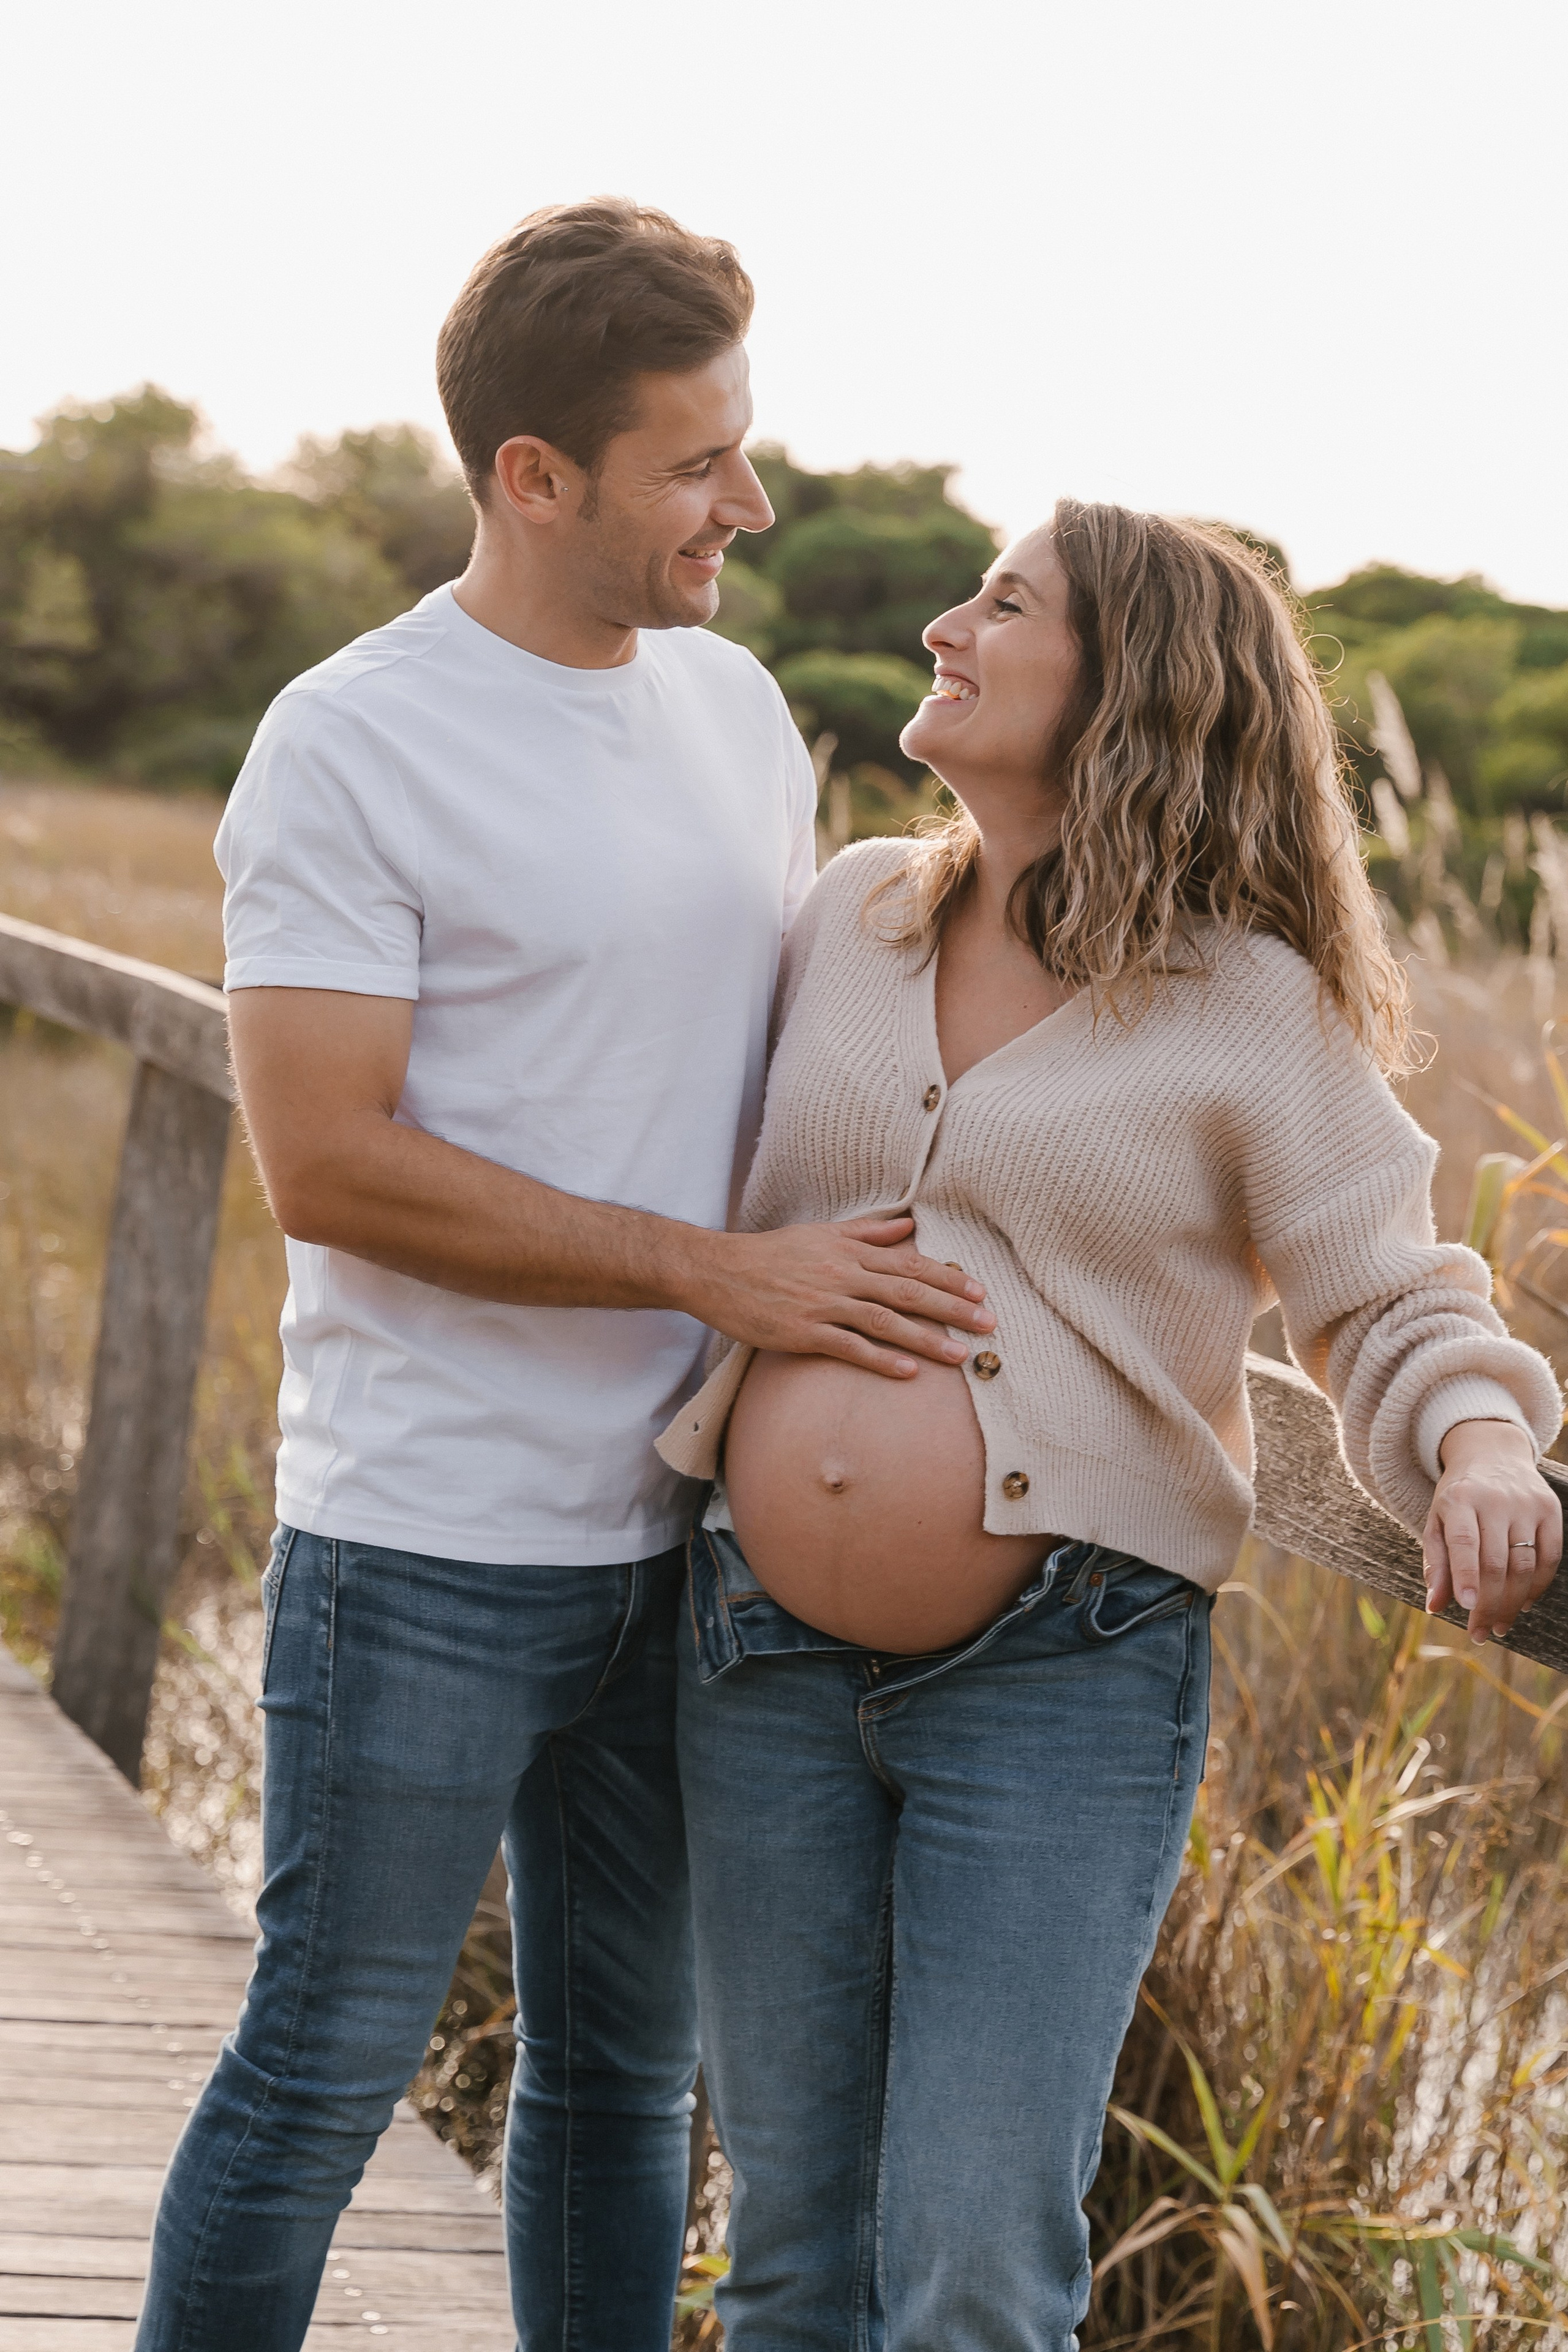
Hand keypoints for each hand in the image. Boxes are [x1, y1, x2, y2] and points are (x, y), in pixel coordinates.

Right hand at [688, 1214, 994, 1378]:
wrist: (718, 1271)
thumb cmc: (770, 1253)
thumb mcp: (820, 1234)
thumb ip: (867, 1232)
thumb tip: (908, 1225)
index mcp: (849, 1251)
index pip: (909, 1263)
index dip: (947, 1277)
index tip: (979, 1291)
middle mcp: (842, 1275)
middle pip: (907, 1291)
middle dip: (951, 1308)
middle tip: (988, 1324)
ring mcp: (823, 1304)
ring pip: (885, 1321)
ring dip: (926, 1339)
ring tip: (960, 1355)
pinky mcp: (803, 1332)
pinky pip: (849, 1347)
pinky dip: (880, 1359)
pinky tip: (908, 1372)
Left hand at [1423, 1420, 1561, 1643]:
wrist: (1492, 1453)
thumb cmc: (1458, 1498)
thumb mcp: (1437, 1522)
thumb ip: (1436, 1564)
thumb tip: (1434, 1606)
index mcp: (1459, 1500)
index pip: (1464, 1542)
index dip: (1466, 1576)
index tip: (1466, 1608)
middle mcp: (1495, 1500)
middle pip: (1496, 1562)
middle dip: (1488, 1603)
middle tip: (1480, 1632)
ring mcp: (1526, 1503)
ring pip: (1524, 1565)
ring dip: (1512, 1602)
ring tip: (1498, 1625)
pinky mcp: (1550, 1509)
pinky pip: (1550, 1556)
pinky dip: (1538, 1586)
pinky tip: (1523, 1603)